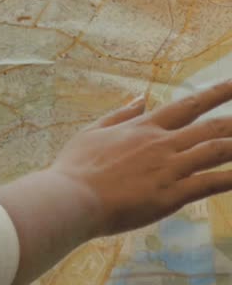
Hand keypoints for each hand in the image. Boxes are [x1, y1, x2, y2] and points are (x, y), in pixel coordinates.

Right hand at [50, 79, 231, 235]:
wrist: (73, 196)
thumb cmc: (77, 166)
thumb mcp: (95, 130)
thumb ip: (121, 114)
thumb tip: (141, 98)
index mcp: (145, 127)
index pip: (187, 105)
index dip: (214, 93)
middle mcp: (162, 142)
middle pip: (210, 126)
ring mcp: (168, 167)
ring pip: (216, 150)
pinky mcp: (171, 194)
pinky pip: (210, 182)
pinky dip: (230, 177)